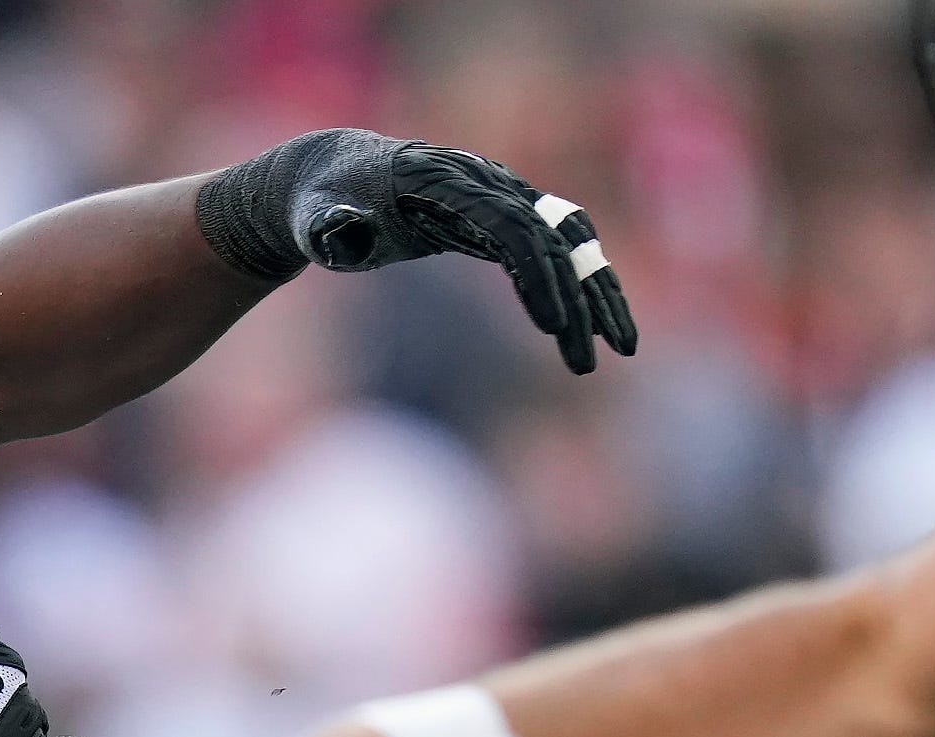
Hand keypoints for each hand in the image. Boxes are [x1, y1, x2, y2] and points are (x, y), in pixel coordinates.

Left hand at [198, 129, 636, 375]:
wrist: (328, 177)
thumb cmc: (318, 205)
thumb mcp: (314, 219)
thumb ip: (328, 226)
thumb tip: (342, 229)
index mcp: (447, 183)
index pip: (510, 228)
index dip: (536, 276)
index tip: (554, 327)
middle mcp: (485, 183)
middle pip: (550, 240)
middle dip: (579, 299)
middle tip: (593, 362)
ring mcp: (499, 197)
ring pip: (568, 243)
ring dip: (598, 293)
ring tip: (620, 349)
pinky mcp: (498, 216)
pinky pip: (553, 249)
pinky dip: (579, 283)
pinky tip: (596, 324)